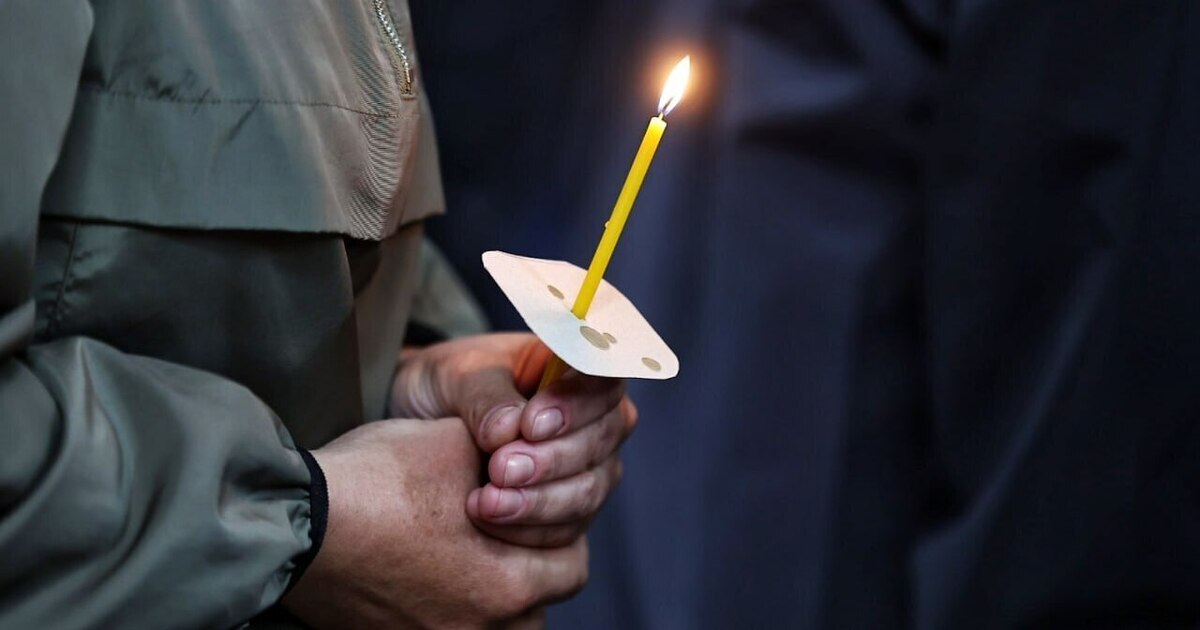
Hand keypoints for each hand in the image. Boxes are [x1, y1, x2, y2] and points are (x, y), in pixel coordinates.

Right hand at [282, 418, 586, 628]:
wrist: (294, 522)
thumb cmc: (380, 480)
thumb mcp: (459, 444)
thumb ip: (513, 454)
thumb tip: (534, 445)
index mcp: (508, 586)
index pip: (572, 567)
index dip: (559, 529)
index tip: (535, 506)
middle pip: (535, 604)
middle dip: (528, 566)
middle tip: (503, 529)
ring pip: (496, 625)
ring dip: (491, 594)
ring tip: (466, 553)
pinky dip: (448, 609)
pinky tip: (429, 575)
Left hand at [390, 334, 637, 546]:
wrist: (422, 421)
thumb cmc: (449, 384)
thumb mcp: (458, 375)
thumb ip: (487, 397)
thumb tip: (511, 431)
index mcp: (576, 367)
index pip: (603, 380)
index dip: (577, 405)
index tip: (530, 424)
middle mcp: (595, 416)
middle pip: (601, 440)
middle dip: (552, 460)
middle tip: (500, 468)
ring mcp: (589, 466)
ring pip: (588, 490)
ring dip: (541, 501)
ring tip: (489, 501)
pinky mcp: (569, 510)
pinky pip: (566, 529)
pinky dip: (530, 530)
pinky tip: (491, 520)